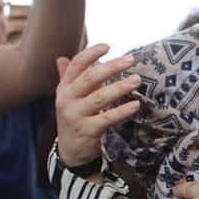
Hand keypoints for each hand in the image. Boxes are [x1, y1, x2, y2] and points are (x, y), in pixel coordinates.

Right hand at [55, 44, 140, 168]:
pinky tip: (135, 105)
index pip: (76, 65)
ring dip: (120, 87)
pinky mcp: (87, 131)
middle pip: (90, 78)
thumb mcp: (68, 98)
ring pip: (100, 98)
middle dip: (111, 67)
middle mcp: (67, 100)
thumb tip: (62, 57)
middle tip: (130, 59)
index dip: (91, 53)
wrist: (70, 152)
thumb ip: (67, 78)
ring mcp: (75, 116)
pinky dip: (122, 111)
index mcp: (64, 88)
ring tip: (137, 80)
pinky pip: (107, 118)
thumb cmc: (74, 119)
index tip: (108, 46)